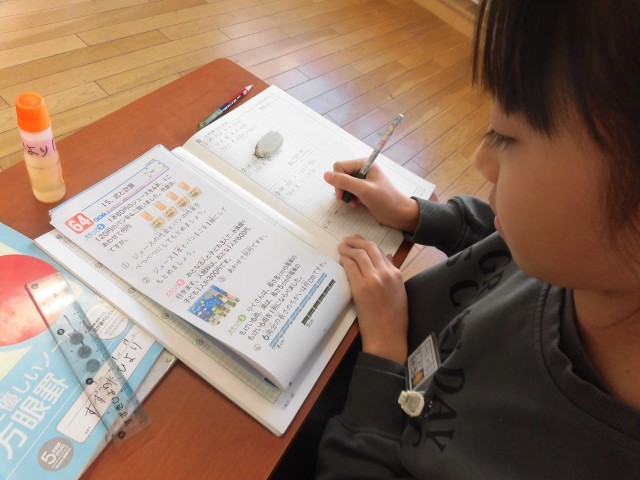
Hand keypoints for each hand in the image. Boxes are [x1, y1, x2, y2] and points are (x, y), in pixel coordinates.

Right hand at [324, 159, 419, 232]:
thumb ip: (344, 182)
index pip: (339, 166)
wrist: (399, 214)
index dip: (338, 180)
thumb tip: (325, 175)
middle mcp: (362, 169)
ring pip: (343, 185)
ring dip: (346, 195)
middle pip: (340, 175)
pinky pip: (349, 191)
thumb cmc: (385, 200)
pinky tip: (357, 204)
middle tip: (348, 200)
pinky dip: (351, 199)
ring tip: (355, 203)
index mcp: (364, 163)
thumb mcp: (363, 190)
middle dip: (342, 189)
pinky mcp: (363, 190)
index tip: (343, 194)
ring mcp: (363, 180)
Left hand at [338, 235, 407, 363]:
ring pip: (359, 254)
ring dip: (348, 248)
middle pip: (369, 248)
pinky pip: (351, 266)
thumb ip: (393, 273)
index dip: (366, 244)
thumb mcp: (399, 292)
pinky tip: (340, 259)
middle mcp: (386, 273)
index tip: (358, 242)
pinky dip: (344, 259)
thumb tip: (387, 256)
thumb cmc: (394, 319)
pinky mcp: (361, 287)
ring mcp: (373, 279)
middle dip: (356, 241)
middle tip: (347, 240)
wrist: (388, 337)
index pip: (379, 251)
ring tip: (341, 247)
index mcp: (396, 274)